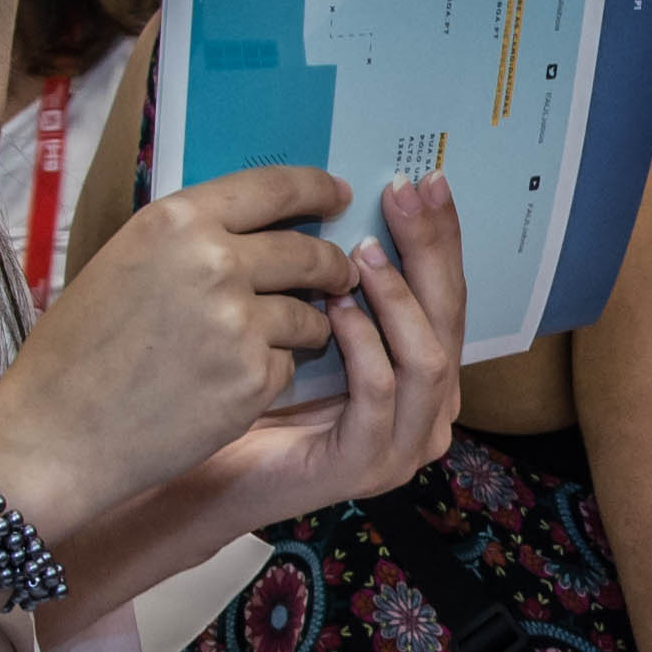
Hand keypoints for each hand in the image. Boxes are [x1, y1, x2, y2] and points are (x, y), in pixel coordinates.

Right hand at [0, 163, 375, 526]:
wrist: (56, 432)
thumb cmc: (76, 351)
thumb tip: (251, 232)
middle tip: (341, 273)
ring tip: (291, 337)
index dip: (318, 188)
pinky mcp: (252, 378)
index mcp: (177, 220)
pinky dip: (274, 371)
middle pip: (308, 251)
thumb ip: (187, 241)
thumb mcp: (124, 262)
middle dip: (333, 264)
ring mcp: (239, 322)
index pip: (273, 187)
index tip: (340, 194)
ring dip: (310, 325)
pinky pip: (289, 364)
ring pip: (309, 313)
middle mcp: (215, 261)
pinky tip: (238, 383)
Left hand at [140, 175, 466, 540]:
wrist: (201, 473)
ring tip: (359, 254)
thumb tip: (348, 196)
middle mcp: (429, 409)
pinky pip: (380, 393)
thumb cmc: (250, 392)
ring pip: (428, 358)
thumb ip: (340, 281)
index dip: (441, 235)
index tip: (425, 178)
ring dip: (397, 297)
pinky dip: (363, 346)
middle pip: (450, 317)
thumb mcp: (308, 323)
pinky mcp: (366, 465)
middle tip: (403, 194)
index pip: (447, 293)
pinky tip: (334, 311)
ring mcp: (403, 443)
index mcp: (422, 373)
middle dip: (428, 249)